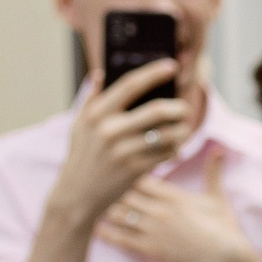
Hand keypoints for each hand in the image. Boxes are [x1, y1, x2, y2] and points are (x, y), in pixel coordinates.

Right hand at [50, 58, 189, 230]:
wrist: (77, 196)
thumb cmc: (81, 156)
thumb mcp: (78, 126)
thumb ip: (91, 99)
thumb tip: (100, 73)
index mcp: (96, 114)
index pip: (130, 85)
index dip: (153, 73)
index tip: (172, 66)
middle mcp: (109, 130)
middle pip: (157, 110)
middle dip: (178, 107)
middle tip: (184, 108)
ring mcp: (123, 151)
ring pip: (167, 134)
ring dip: (181, 130)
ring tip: (182, 128)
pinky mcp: (135, 170)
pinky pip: (166, 153)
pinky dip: (175, 148)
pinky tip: (174, 147)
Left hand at [97, 155, 261, 261]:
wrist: (226, 257)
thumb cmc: (224, 227)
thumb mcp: (218, 197)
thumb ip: (213, 171)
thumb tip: (218, 147)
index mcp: (172, 195)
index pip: (139, 175)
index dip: (123, 169)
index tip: (111, 163)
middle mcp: (158, 209)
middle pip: (122, 192)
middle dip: (107, 185)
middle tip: (90, 180)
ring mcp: (152, 230)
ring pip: (118, 213)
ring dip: (102, 207)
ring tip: (87, 200)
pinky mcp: (151, 249)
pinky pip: (121, 238)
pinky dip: (106, 232)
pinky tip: (94, 227)